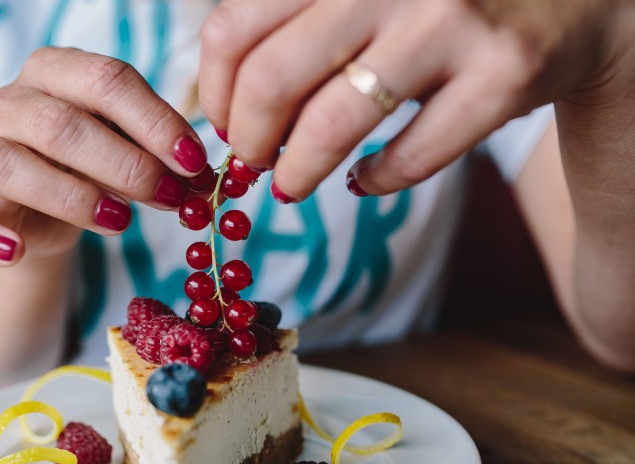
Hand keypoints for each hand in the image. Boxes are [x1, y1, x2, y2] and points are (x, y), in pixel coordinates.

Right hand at [0, 47, 208, 264]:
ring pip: (9, 164)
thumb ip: (158, 156)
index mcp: (57, 71)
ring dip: (72, 196)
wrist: (41, 215)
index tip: (193, 163)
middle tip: (168, 197)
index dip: (155, 122)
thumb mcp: (130, 153)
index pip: (107, 80)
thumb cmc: (93, 171)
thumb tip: (199, 176)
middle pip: (62, 124)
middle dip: (126, 165)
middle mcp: (11, 101)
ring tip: (119, 221)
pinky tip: (14, 252)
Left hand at [199, 0, 619, 200]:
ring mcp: (452, 20)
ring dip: (298, 172)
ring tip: (292, 186)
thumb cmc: (436, 0)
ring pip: (335, 123)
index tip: (224, 122)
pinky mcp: (506, 72)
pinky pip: (413, 155)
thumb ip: (296, 20)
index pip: (234, 26)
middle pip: (272, 79)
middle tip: (255, 161)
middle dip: (249, 141)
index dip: (215, 91)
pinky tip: (364, 180)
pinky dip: (375, 181)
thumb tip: (217, 97)